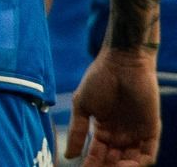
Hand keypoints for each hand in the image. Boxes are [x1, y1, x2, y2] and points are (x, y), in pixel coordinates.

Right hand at [69, 48, 161, 165]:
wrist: (123, 63)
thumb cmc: (98, 80)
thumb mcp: (82, 106)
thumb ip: (77, 131)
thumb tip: (68, 155)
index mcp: (103, 130)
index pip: (97, 155)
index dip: (90, 165)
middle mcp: (120, 135)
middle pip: (114, 162)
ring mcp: (136, 134)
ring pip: (131, 162)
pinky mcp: (151, 131)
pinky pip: (148, 154)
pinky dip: (139, 163)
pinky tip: (127, 164)